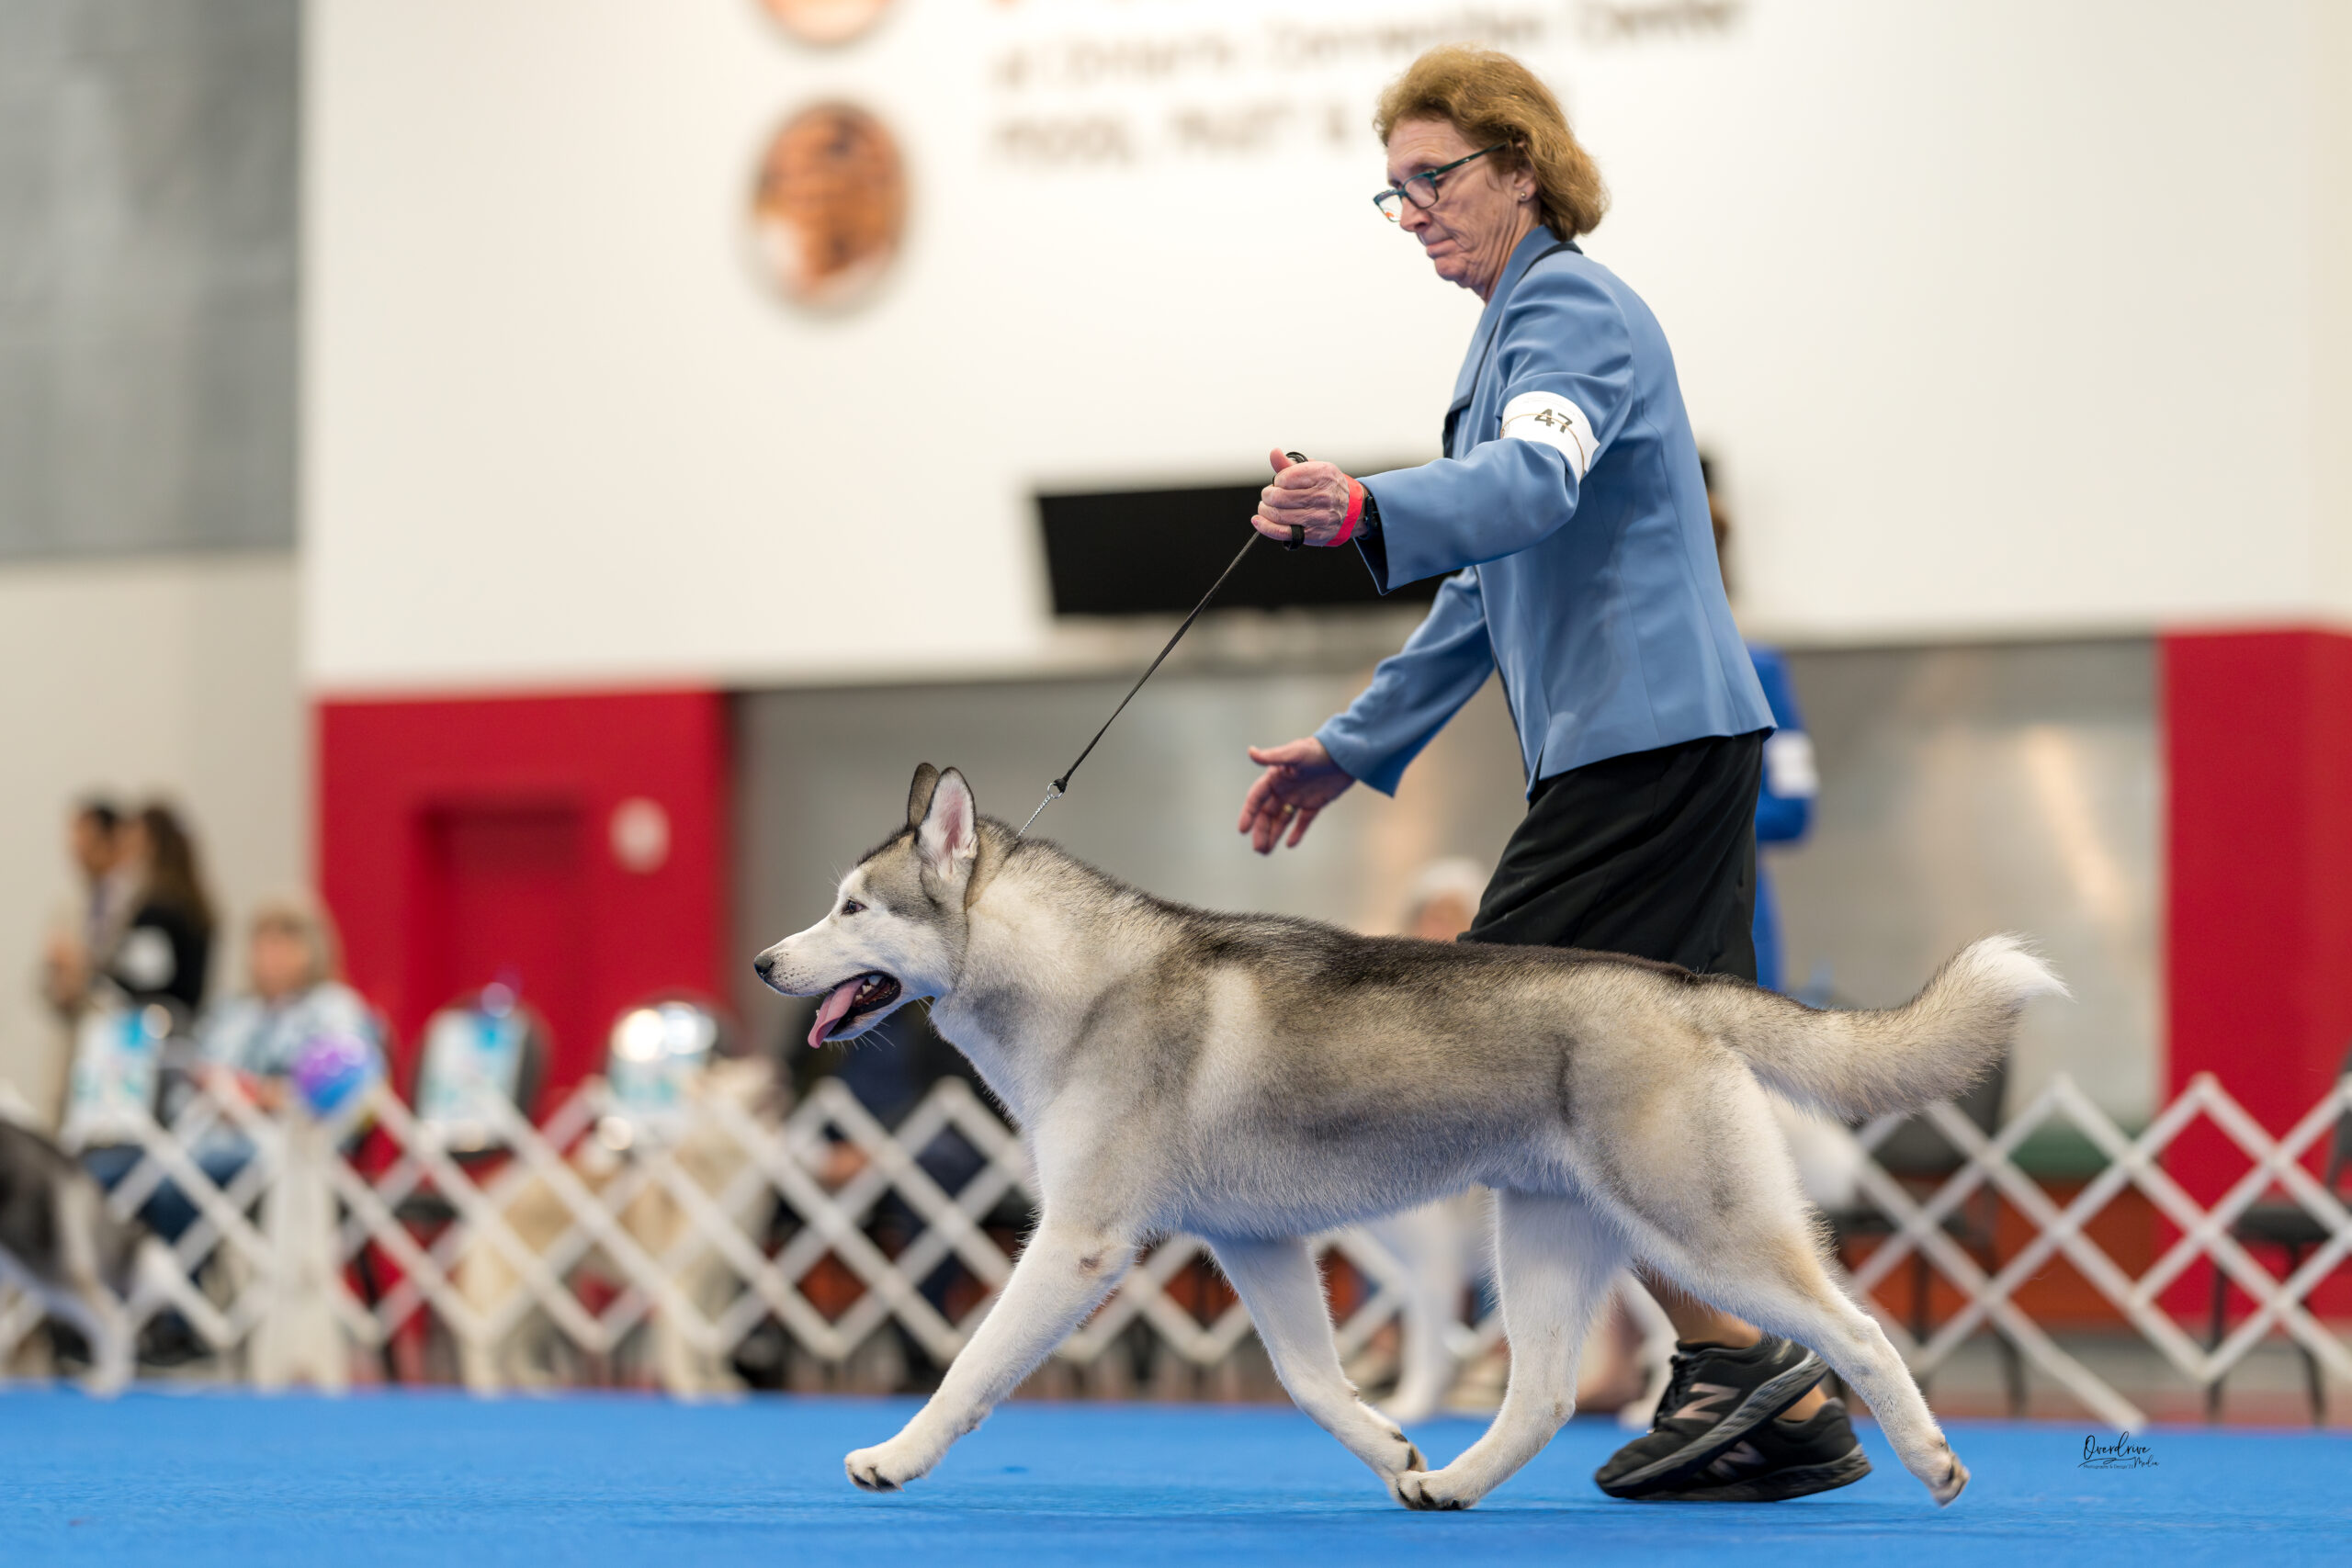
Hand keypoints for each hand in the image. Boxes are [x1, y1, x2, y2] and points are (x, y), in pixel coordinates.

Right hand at [1237, 736, 1353, 853]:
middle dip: (1261, 830)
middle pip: (1267, 813)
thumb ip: (1273, 757)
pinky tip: (1290, 844)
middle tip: (1258, 848)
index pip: (1256, 798)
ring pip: (1282, 819)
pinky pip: (1303, 821)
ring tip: (1265, 851)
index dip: (1248, 813)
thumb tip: (1250, 751)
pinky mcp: (1315, 803)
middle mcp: (1284, 788)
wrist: (1345, 754)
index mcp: (1275, 778)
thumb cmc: (1318, 750)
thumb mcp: (1295, 754)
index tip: (1242, 830)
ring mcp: (1299, 797)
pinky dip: (1297, 832)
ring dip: (1273, 834)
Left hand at [1252, 449, 1354, 546]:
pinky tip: (1258, 520)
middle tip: (1268, 495)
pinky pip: (1283, 532)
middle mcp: (1323, 496)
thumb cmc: (1326, 487)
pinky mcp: (1312, 533)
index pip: (1286, 477)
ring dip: (1265, 510)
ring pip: (1278, 514)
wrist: (1350, 509)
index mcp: (1323, 474)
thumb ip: (1290, 464)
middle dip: (1267, 496)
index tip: (1280, 482)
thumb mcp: (1313, 470)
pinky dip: (1266, 527)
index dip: (1277, 480)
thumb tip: (1274, 452)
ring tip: (1265, 507)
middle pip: (1279, 497)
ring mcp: (1318, 516)